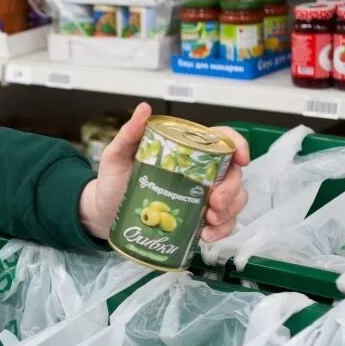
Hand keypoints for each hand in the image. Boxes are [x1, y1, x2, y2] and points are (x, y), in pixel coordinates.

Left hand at [79, 103, 250, 241]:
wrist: (104, 213)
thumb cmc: (113, 181)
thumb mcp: (117, 155)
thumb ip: (130, 134)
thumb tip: (144, 109)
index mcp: (185, 151)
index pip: (221, 140)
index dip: (238, 145)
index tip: (240, 159)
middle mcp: (199, 172)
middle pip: (232, 175)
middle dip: (232, 190)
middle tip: (215, 203)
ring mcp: (201, 196)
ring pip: (233, 200)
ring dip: (229, 212)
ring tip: (210, 222)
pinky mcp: (198, 218)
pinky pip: (222, 223)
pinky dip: (221, 230)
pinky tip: (206, 235)